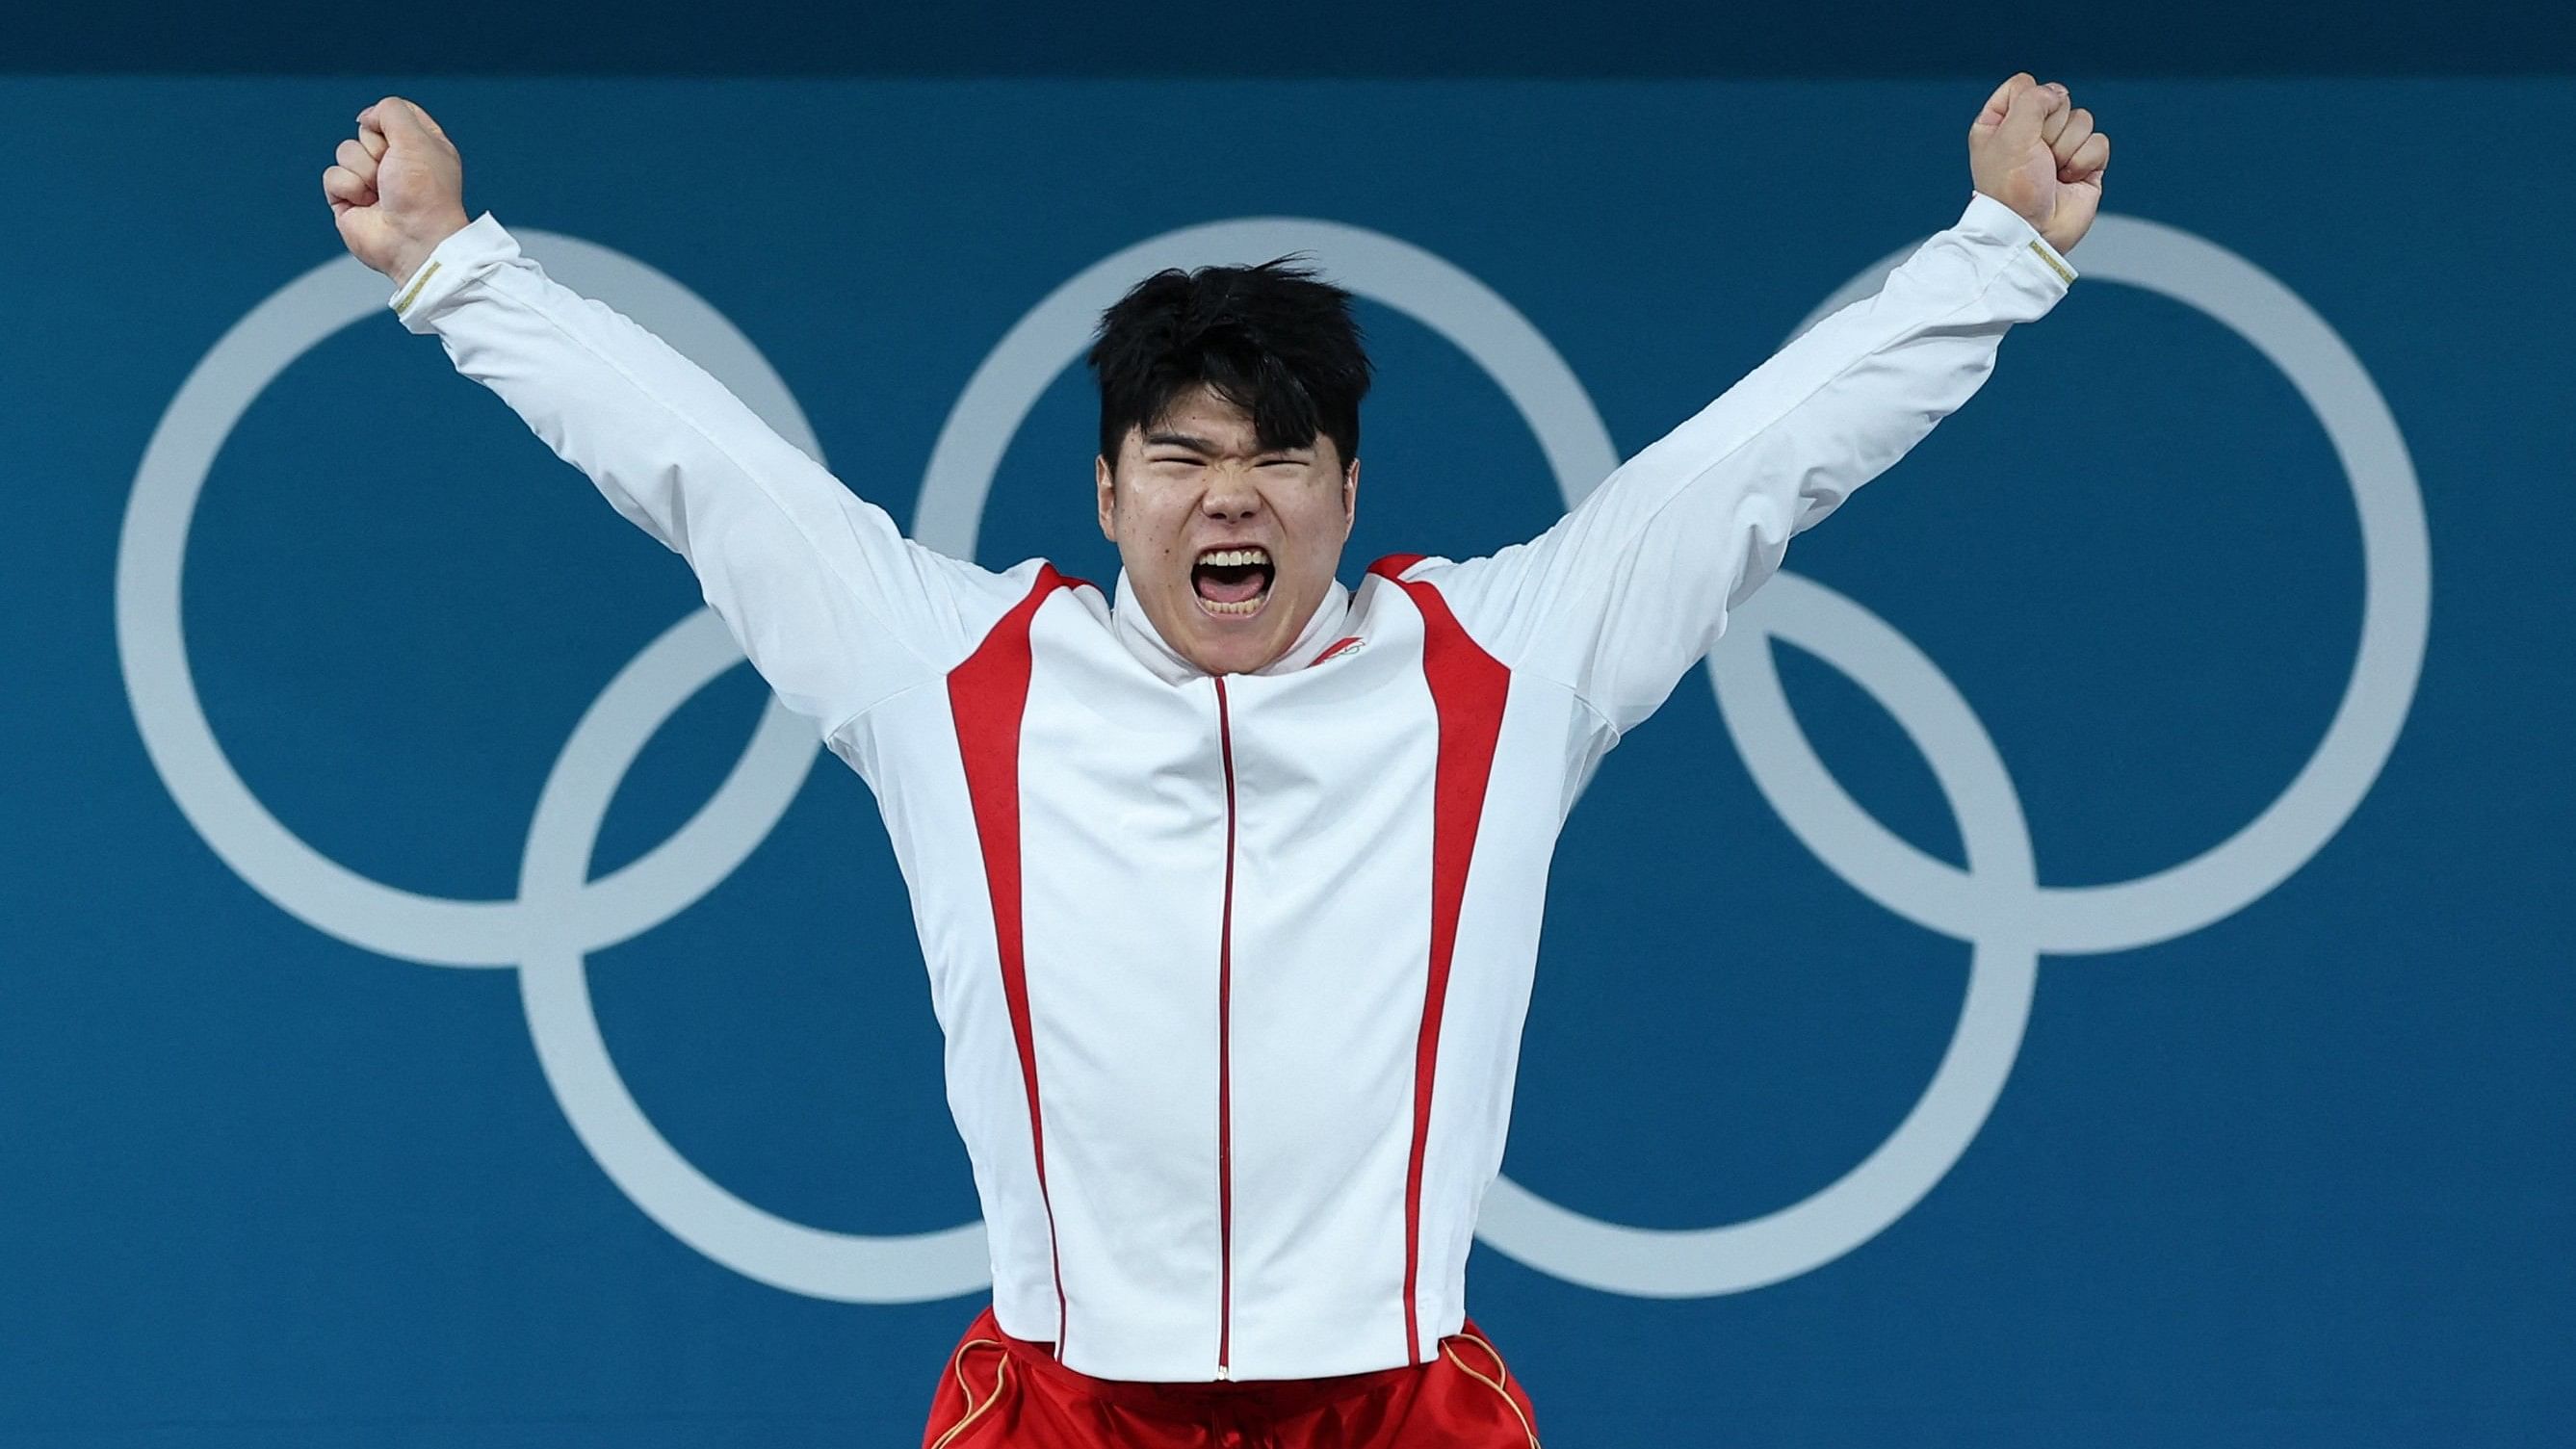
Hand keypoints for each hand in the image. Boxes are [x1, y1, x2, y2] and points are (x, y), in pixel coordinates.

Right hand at [323, 97, 469, 283]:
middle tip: (393, 171)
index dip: (388, 118)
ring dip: (363, 169)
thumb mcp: (416, 137)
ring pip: (346, 151)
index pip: (395, 113)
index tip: (397, 134)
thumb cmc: (424, 194)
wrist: (414, 240)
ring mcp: (371, 181)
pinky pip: (332, 175)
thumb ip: (391, 111)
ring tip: (381, 191)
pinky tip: (366, 204)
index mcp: (422, 146)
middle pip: (365, 131)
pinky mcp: (349, 199)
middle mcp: (397, 163)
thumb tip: (367, 117)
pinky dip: (348, 187)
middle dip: (376, 148)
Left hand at [1968, 74, 2110, 253]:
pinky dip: (2085, 161)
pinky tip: (2068, 180)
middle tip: (2037, 157)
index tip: (2017, 133)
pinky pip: (2099, 141)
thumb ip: (2033, 99)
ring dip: (2067, 147)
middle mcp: (2029, 133)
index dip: (2027, 103)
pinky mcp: (2084, 163)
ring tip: (2052, 172)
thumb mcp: (2011, 133)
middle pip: (2058, 99)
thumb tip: (2058, 94)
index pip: (2023, 85)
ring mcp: (2059, 148)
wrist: (2032, 232)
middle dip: (2050, 128)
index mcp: (2000, 124)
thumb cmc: (2012, 189)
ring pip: (2082, 119)